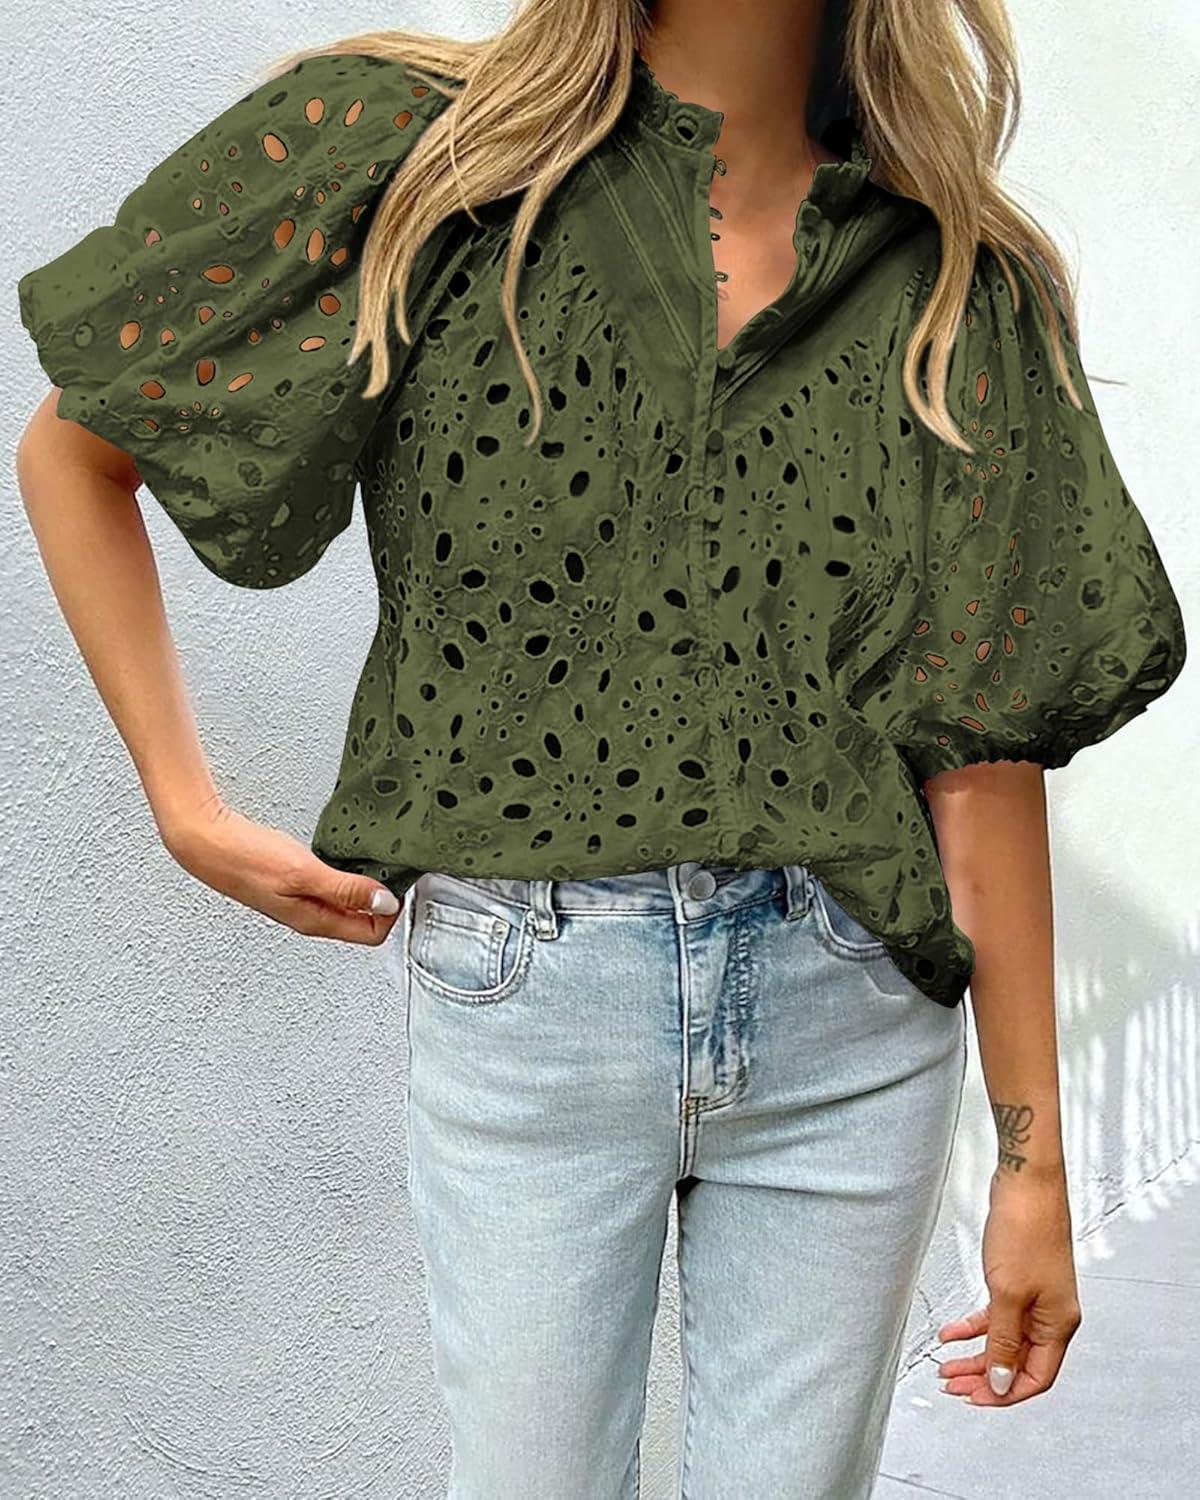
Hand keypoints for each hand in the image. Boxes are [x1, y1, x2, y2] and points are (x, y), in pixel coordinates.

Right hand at [161, 795, 401, 942]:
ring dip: (366, 886)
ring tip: (376, 861)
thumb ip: (345, 889)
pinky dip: (347, 875)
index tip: (398, 882)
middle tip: (394, 868)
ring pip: (348, 903)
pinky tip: (348, 856)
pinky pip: (332, 887)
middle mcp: (311, 916)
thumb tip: (385, 904)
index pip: (371, 934)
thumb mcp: (304, 872)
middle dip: (384, 899)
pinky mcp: (294, 884)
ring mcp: (302, 900)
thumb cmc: (247, 858)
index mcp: (315, 921)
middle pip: (363, 921)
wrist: (205, 842)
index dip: (390, 912)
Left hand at [937, 1168, 1081, 1405]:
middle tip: (952, 1385)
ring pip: (1004, 1339)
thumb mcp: (1008, 1294)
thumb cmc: (1026, 1229)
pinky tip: (951, 1332)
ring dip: (975, 1353)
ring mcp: (1036, 1297)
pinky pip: (997, 1314)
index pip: (1036, 1378)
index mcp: (1058, 1324)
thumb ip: (1002, 1341)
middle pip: (1017, 1361)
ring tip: (946, 1366)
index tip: (974, 1398)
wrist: (1026, 1182)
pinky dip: (974, 1325)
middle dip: (984, 1376)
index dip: (1005, 1393)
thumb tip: (1001, 1380)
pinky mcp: (1019, 1279)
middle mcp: (1051, 1315)